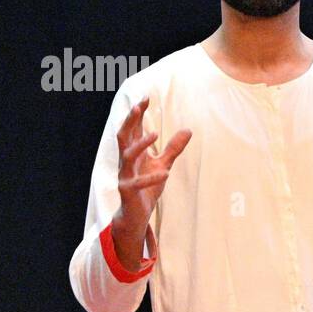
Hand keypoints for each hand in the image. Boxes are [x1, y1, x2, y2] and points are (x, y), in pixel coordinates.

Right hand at [112, 96, 191, 238]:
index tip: (145, 98)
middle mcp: (126, 161)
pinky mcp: (128, 191)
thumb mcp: (163, 164)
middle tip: (138, 106)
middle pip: (123, 136)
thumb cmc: (147, 187)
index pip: (133, 129)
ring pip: (126, 156)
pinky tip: (166, 173)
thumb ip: (173, 148)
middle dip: (130, 121)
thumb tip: (188, 129)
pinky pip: (138, 183)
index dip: (137, 114)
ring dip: (140, 144)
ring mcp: (125, 175)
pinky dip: (151, 178)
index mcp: (134, 153)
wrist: (137, 214)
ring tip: (154, 134)